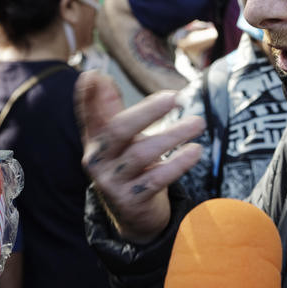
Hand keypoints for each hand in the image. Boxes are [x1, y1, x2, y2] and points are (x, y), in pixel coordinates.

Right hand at [76, 71, 203, 243]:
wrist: (132, 212)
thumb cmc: (128, 162)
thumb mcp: (118, 138)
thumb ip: (109, 109)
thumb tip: (99, 77)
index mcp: (95, 138)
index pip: (88, 114)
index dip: (88, 96)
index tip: (94, 76)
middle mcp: (98, 159)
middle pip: (118, 130)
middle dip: (147, 112)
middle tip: (175, 97)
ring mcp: (112, 182)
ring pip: (141, 154)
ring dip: (173, 135)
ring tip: (198, 123)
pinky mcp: (131, 200)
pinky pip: (156, 179)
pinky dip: (177, 164)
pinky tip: (195, 151)